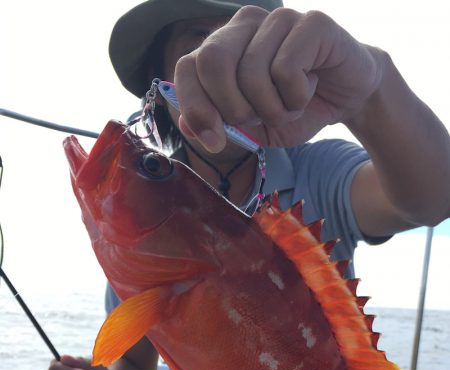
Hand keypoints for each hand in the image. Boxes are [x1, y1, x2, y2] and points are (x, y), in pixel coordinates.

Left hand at [174, 6, 384, 150]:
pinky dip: (297, 97)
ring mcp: (277, 19)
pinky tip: (311, 89)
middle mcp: (244, 24)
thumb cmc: (294, 108)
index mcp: (223, 47)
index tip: (215, 141)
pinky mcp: (311, 22)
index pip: (187, 67)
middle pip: (213, 62)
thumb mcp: (252, 128)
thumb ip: (219, 125)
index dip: (195, 107)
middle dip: (234, 108)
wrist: (346, 98)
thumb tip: (185, 125)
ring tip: (290, 105)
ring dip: (273, 109)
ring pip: (252, 73)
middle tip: (259, 118)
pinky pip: (286, 70)